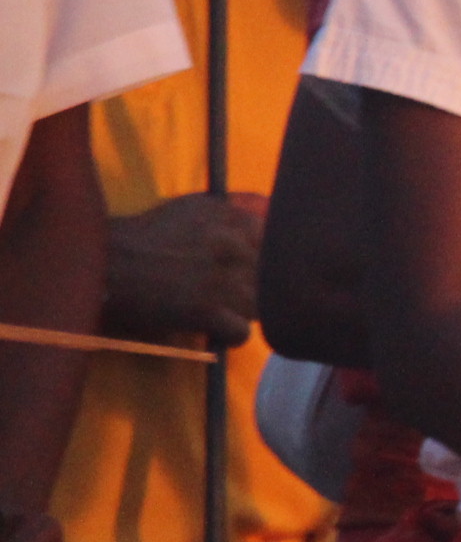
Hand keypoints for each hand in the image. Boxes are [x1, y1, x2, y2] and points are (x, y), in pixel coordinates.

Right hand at [103, 191, 265, 344]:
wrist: (102, 264)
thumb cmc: (146, 237)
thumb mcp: (192, 207)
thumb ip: (237, 206)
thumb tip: (273, 206)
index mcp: (228, 217)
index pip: (277, 241)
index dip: (267, 260)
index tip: (249, 267)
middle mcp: (229, 244)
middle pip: (271, 277)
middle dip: (257, 287)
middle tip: (230, 293)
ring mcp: (220, 278)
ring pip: (262, 305)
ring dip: (244, 311)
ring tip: (219, 309)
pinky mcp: (206, 310)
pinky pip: (242, 331)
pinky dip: (229, 335)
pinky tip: (212, 328)